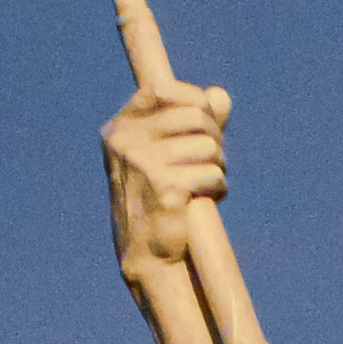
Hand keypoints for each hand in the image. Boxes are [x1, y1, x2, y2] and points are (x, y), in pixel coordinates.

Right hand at [103, 80, 229, 269]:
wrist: (145, 254)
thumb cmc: (156, 199)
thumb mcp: (166, 154)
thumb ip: (193, 120)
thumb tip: (221, 95)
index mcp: (121, 129)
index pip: (163, 90)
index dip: (195, 99)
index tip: (206, 118)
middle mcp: (127, 142)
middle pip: (194, 117)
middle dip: (214, 137)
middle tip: (215, 158)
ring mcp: (143, 164)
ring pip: (208, 147)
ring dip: (219, 164)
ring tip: (210, 180)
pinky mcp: (165, 189)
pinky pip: (211, 173)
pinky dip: (219, 186)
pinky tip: (210, 197)